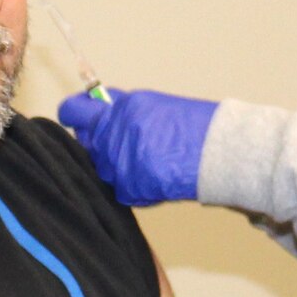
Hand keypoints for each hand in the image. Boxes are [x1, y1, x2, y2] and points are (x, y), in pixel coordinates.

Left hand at [58, 89, 219, 205]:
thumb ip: (123, 110)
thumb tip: (101, 111)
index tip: (77, 115)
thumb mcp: (156, 105)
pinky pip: (120, 190)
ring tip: (149, 161)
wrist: (221, 152)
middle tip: (124, 144)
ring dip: (117, 166)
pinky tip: (155, 177)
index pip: (76, 110)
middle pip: (87, 142)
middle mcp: (115, 132)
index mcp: (122, 107)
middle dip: (99, 142)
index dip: (75, 113)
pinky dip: (134, 187)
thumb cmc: (198, 127)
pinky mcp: (130, 186)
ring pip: (102, 168)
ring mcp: (120, 161)